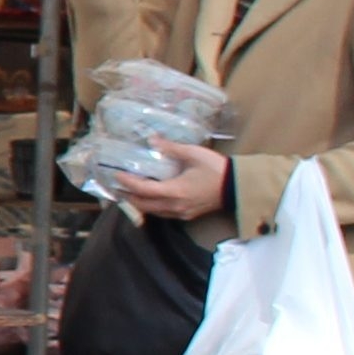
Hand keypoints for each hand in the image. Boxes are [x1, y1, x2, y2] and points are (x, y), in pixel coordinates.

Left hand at [110, 139, 232, 222]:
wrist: (237, 187)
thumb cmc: (216, 169)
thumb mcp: (193, 154)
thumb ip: (171, 148)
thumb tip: (151, 139)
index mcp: (175, 191)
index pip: (144, 190)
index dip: (128, 183)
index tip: (116, 175)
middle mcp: (175, 206)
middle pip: (144, 205)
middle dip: (128, 196)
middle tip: (116, 187)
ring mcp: (182, 213)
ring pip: (153, 211)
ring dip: (139, 203)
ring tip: (128, 192)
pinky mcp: (188, 215)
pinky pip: (164, 213)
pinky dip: (152, 206)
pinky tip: (150, 198)